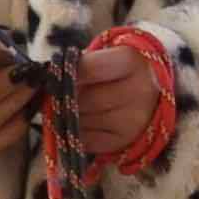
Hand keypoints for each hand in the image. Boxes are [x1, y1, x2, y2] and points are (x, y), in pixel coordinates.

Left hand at [62, 35, 172, 172]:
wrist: (150, 91)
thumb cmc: (118, 71)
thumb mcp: (105, 57)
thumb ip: (80, 66)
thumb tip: (49, 86)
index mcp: (132, 62)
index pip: (87, 68)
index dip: (66, 73)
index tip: (57, 75)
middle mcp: (139, 91)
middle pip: (83, 99)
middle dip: (65, 98)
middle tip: (60, 94)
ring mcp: (133, 120)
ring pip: (81, 121)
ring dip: (69, 117)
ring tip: (74, 108)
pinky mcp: (125, 141)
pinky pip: (87, 140)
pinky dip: (78, 133)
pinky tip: (84, 123)